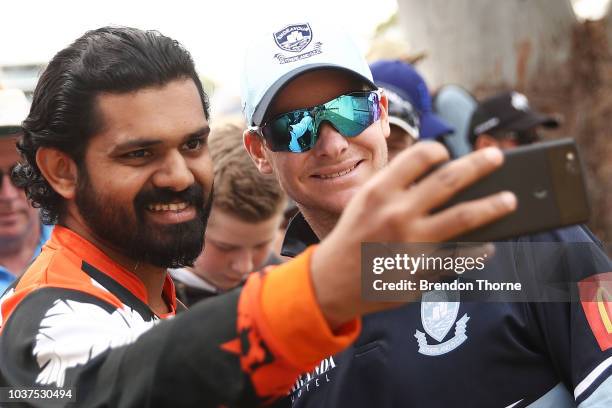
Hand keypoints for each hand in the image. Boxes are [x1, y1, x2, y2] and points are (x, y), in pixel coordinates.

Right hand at [311, 142, 516, 327]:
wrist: (333, 281)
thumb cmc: (353, 236)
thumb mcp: (363, 202)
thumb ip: (395, 185)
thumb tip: (438, 172)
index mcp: (380, 191)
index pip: (419, 156)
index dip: (438, 150)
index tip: (448, 153)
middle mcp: (397, 213)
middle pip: (449, 180)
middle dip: (479, 165)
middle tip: (497, 157)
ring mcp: (411, 244)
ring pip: (464, 217)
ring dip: (492, 206)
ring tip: (510, 199)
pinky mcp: (420, 271)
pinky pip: (459, 258)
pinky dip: (478, 251)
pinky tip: (488, 246)